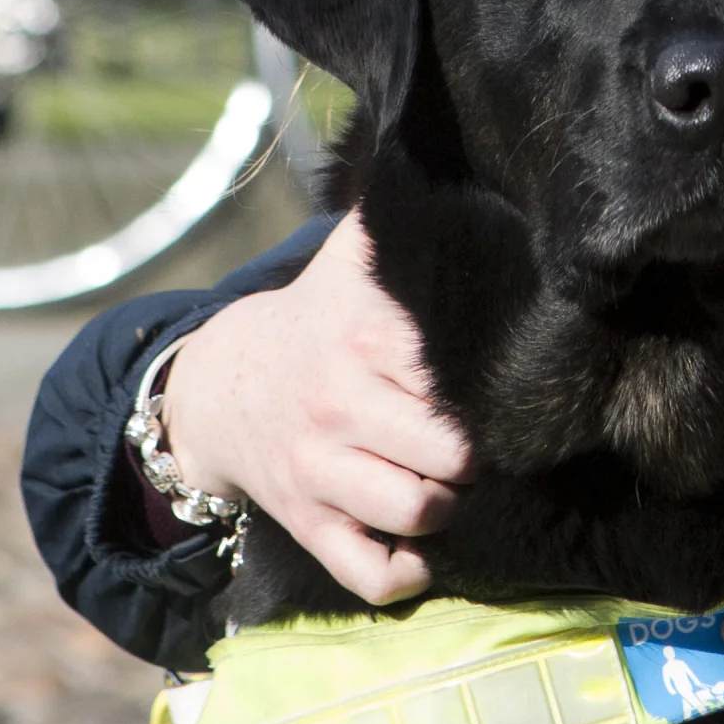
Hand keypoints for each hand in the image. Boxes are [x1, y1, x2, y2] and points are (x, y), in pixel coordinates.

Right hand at [154, 211, 471, 603]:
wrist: (218, 385)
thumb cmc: (314, 320)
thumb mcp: (351, 263)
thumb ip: (398, 219)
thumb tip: (446, 150)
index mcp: (359, 340)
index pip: (450, 378)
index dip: (491, 386)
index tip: (505, 380)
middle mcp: (338, 407)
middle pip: (448, 454)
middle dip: (478, 454)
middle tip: (480, 441)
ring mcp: (319, 471)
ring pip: (416, 512)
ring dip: (450, 508)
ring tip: (454, 484)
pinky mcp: (306, 522)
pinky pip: (368, 572)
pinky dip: (406, 573)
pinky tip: (425, 549)